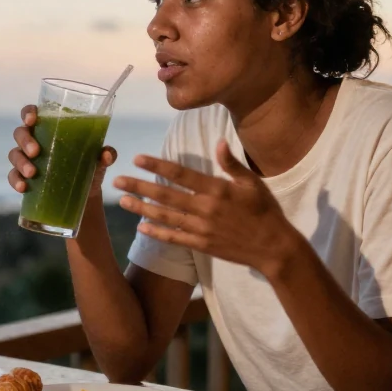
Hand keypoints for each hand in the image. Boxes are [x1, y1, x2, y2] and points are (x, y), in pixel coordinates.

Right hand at [8, 105, 117, 197]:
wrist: (84, 195)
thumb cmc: (89, 167)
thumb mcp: (99, 161)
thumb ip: (106, 155)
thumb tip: (107, 154)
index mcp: (50, 128)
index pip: (32, 113)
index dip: (28, 113)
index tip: (32, 119)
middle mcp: (34, 140)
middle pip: (20, 132)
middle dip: (25, 141)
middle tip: (36, 152)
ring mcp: (26, 159)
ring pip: (14, 154)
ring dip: (21, 163)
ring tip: (32, 174)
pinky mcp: (23, 178)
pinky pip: (13, 176)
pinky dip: (16, 181)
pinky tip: (23, 187)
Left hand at [113, 139, 303, 274]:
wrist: (274, 248)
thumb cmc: (266, 211)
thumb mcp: (253, 184)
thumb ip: (232, 164)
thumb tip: (219, 143)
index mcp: (217, 190)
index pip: (181, 174)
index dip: (157, 166)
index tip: (137, 159)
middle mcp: (205, 209)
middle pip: (166, 195)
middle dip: (139, 187)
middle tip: (118, 181)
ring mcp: (202, 229)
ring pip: (165, 216)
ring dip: (142, 208)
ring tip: (123, 201)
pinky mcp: (201, 244)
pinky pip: (174, 238)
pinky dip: (157, 232)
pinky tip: (141, 227)